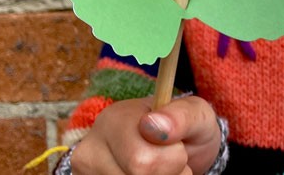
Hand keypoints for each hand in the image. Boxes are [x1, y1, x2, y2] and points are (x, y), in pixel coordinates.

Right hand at [71, 96, 221, 174]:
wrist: (183, 152)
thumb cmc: (186, 130)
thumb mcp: (196, 114)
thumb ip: (181, 115)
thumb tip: (154, 124)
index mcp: (115, 118)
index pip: (142, 159)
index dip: (173, 158)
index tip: (178, 146)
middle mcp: (91, 147)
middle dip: (167, 172)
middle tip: (173, 160)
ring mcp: (88, 172)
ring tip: (161, 167)